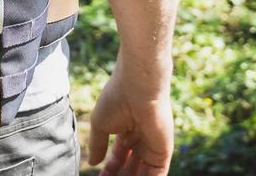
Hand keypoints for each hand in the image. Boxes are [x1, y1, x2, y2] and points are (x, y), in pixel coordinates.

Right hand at [88, 59, 173, 174]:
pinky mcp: (163, 153)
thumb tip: (92, 163)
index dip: (109, 170)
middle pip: (130, 168)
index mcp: (126, 132)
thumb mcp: (100, 125)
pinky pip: (155, 175)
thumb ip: (97, 145)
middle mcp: (140, 140)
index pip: (118, 158)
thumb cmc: (116, 99)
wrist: (137, 88)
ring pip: (142, 174)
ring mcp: (152, 147)